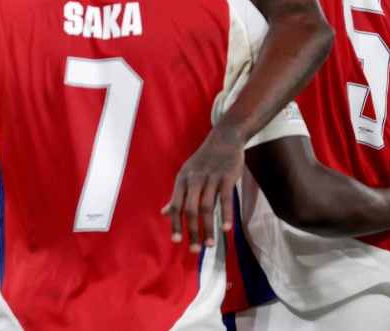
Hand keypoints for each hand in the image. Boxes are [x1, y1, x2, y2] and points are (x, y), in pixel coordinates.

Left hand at [162, 128, 242, 252]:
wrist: (224, 139)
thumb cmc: (204, 161)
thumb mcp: (187, 175)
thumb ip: (177, 195)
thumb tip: (163, 212)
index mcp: (182, 181)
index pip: (176, 206)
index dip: (175, 224)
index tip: (177, 242)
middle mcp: (194, 180)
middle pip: (190, 210)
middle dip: (192, 231)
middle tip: (195, 249)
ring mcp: (210, 178)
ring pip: (207, 207)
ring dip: (209, 228)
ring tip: (210, 245)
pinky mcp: (226, 177)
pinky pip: (225, 199)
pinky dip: (225, 215)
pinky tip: (226, 229)